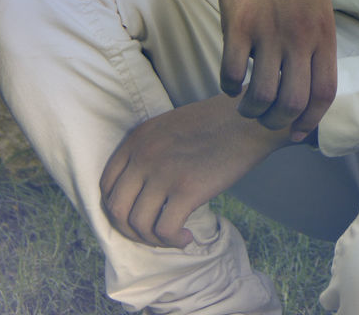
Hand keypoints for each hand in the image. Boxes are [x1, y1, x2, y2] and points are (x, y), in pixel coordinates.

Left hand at [99, 95, 287, 247]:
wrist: (252, 118)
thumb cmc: (217, 123)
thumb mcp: (171, 126)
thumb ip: (150, 151)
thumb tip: (140, 191)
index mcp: (138, 138)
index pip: (106, 185)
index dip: (117, 209)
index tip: (137, 216)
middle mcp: (144, 155)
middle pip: (115, 209)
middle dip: (130, 230)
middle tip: (152, 234)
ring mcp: (164, 172)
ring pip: (137, 225)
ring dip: (152, 240)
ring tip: (173, 236)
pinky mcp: (187, 189)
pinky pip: (163, 231)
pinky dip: (173, 241)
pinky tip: (187, 236)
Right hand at [216, 0, 337, 133]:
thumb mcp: (318, 4)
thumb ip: (318, 42)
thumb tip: (314, 86)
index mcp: (324, 32)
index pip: (325, 92)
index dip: (311, 120)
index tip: (297, 132)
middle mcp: (300, 35)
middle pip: (293, 102)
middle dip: (277, 123)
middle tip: (265, 120)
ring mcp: (270, 31)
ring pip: (262, 96)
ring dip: (251, 110)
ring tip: (245, 105)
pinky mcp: (238, 25)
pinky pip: (231, 74)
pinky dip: (229, 88)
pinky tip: (229, 82)